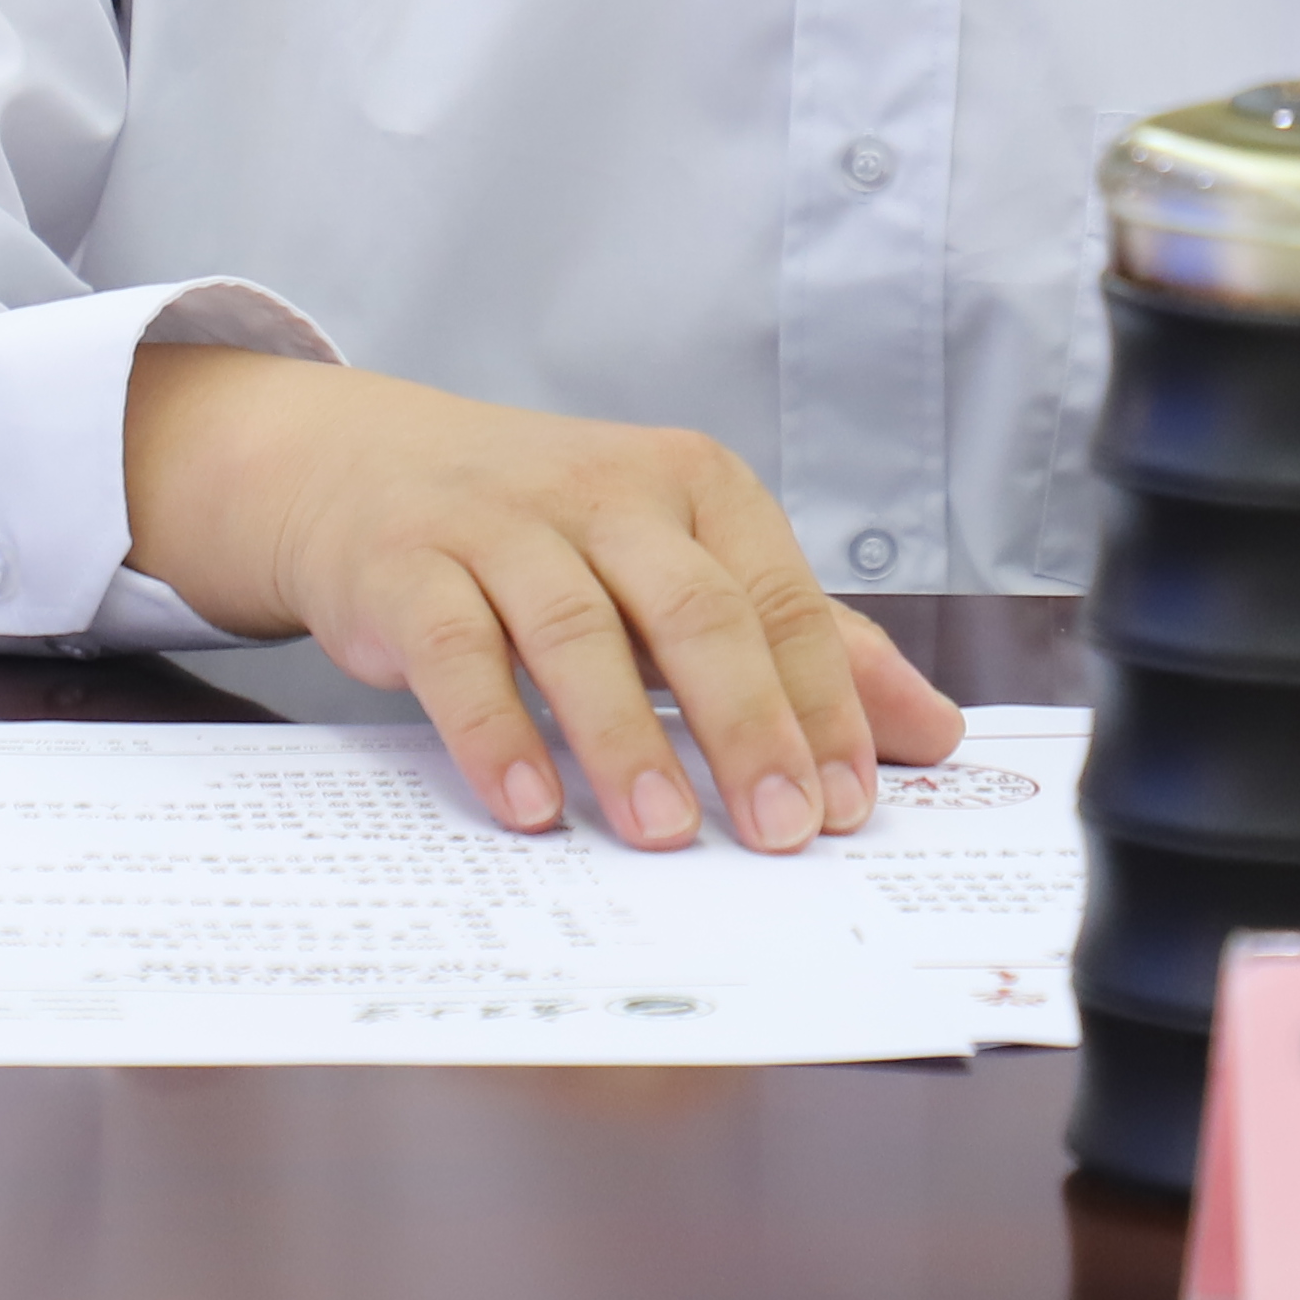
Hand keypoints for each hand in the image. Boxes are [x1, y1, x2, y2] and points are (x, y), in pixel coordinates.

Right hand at [122, 347, 963, 850]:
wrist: (367, 467)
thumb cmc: (552, 533)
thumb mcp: (680, 564)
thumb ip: (802, 643)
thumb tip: (931, 731)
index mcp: (692, 485)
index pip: (778, 599)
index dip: (821, 705)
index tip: (849, 806)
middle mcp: (605, 491)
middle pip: (694, 610)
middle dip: (746, 726)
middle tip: (782, 831)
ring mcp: (501, 524)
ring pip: (577, 631)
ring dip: (624, 739)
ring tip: (663, 832)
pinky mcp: (410, 566)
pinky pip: (457, 650)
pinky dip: (497, 730)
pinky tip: (532, 805)